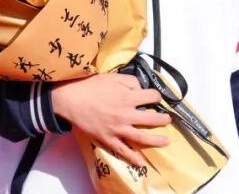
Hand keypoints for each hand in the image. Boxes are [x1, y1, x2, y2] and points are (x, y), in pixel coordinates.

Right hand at [51, 73, 170, 167]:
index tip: (155, 98)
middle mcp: (126, 114)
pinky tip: (141, 162)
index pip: (151, 97)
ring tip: (166, 141)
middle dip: (162, 119)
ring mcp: (118, 128)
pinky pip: (123, 150)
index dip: (155, 96)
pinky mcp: (108, 139)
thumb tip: (141, 88)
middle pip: (151, 119)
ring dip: (156, 140)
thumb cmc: (91, 86)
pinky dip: (133, 157)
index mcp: (128, 97)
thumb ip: (130, 81)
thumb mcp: (114, 77)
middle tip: (167, 120)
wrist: (72, 99)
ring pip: (142, 137)